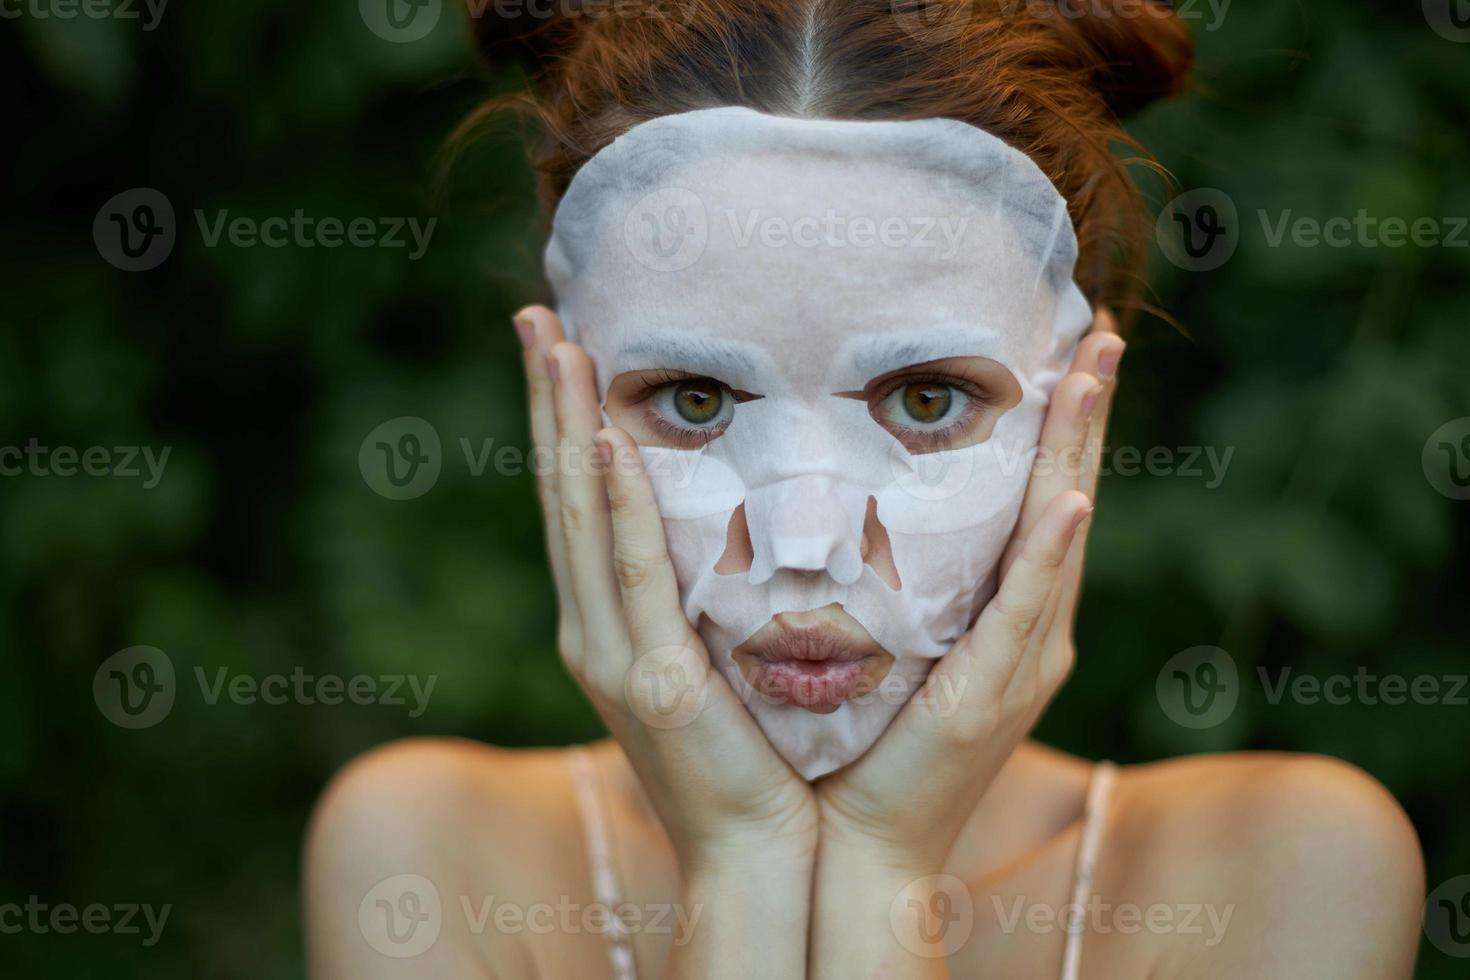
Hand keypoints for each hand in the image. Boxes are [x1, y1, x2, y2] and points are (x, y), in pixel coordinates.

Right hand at [514, 306, 816, 876]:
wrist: (758, 854)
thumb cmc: (753, 757)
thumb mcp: (714, 660)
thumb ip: (700, 596)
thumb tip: (728, 520)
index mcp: (606, 623)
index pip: (578, 503)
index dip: (562, 423)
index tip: (561, 347)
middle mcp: (593, 630)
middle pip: (562, 495)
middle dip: (547, 403)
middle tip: (537, 316)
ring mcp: (615, 657)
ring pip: (582, 521)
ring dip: (567, 429)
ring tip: (559, 347)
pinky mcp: (656, 684)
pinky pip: (635, 576)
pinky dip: (618, 507)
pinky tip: (610, 445)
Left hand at [813, 310, 1124, 873]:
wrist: (861, 840)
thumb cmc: (864, 744)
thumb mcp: (890, 641)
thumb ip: (900, 580)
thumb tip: (853, 499)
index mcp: (1010, 618)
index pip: (1039, 502)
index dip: (1058, 429)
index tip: (1064, 350)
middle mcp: (1034, 632)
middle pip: (1067, 501)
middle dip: (1085, 418)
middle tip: (1102, 331)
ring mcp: (1023, 662)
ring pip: (1060, 537)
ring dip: (1078, 454)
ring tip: (1092, 374)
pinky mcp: (993, 693)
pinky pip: (1027, 609)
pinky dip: (1050, 552)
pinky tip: (1070, 498)